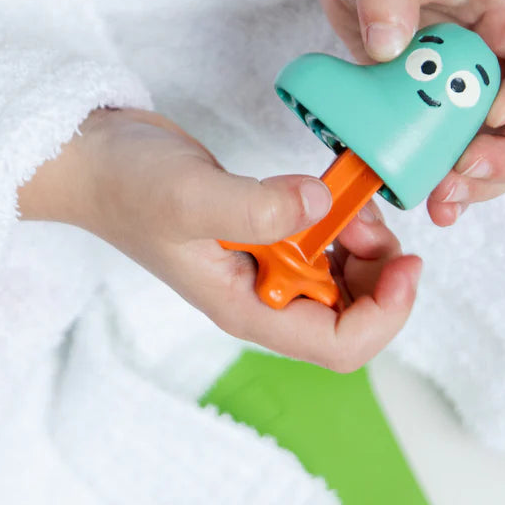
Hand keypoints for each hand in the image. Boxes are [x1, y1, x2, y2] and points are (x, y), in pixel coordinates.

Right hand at [18, 108, 421, 371]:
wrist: (98, 159)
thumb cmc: (129, 187)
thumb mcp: (189, 196)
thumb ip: (256, 207)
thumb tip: (321, 205)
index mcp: (248, 310)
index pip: (338, 345)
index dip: (386, 316)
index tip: (405, 267)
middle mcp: (265, 299)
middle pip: (355, 318)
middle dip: (381, 276)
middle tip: (370, 222)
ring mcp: (270, 271)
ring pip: (348, 283)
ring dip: (367, 249)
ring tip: (350, 205)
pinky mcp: (274, 239)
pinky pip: (330, 248)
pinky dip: (348, 226)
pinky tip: (334, 198)